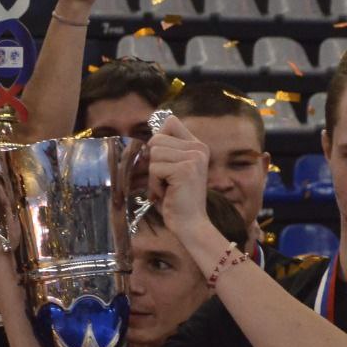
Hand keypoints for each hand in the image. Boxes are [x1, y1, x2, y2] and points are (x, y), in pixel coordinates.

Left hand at [146, 114, 211, 237]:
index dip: (158, 140)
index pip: (170, 122)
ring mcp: (193, 158)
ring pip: (154, 154)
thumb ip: (165, 150)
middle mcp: (198, 148)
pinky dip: (155, 184)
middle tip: (166, 181)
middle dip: (154, 163)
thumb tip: (147, 139)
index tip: (163, 161)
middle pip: (157, 139)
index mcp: (197, 145)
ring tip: (167, 188)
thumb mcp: (172, 169)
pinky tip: (168, 193)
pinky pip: (155, 168)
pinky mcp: (185, 170)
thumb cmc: (176, 199)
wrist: (190, 224)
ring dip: (154, 175)